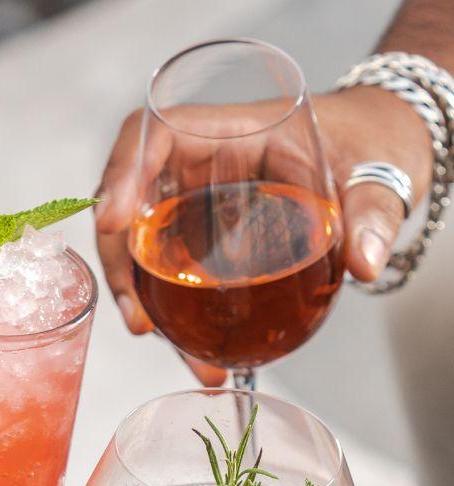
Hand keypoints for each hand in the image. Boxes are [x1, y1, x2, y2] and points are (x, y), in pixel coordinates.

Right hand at [96, 85, 432, 384]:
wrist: (374, 157)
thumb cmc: (366, 141)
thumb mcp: (372, 170)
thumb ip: (371, 212)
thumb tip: (365, 263)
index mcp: (225, 129)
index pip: (151, 136)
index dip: (122, 174)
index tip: (115, 221)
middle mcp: (194, 166)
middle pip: (131, 205)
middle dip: (124, 267)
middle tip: (139, 320)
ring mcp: (192, 205)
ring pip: (144, 249)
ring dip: (145, 302)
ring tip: (174, 350)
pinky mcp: (200, 240)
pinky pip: (171, 273)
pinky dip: (175, 314)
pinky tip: (197, 352)